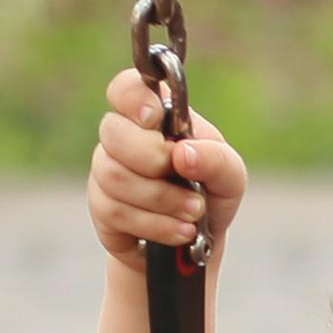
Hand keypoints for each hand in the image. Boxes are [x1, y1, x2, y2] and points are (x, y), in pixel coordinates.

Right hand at [87, 68, 246, 268]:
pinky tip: (179, 231)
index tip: (154, 119)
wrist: (197, 244)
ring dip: (162, 199)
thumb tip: (183, 153)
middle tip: (186, 176)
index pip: (125, 88)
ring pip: (114, 176)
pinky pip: (114, 210)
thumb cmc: (211, 195)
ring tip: (194, 212)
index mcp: (154, 116)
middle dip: (153, 158)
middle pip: (112, 131)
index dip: (133, 99)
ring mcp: (107, 170)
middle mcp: (124, 137)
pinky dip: (155, 224)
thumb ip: (217, 159)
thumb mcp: (230, 176)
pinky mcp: (102, 206)